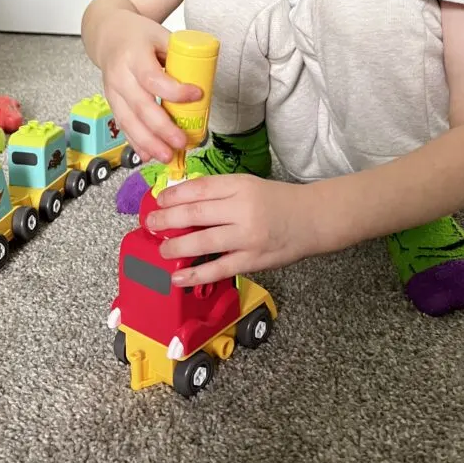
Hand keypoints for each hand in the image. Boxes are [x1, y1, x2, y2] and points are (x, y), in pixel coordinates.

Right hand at [97, 12, 200, 163]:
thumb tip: (203, 79)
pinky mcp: (112, 103)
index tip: (197, 94)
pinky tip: (148, 155)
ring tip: (167, 156)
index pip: (153, 78)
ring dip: (149, 142)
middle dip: (162, 128)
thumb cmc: (138, 35)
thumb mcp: (160, 35)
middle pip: (140, 106)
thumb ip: (180, 55)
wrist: (108, 34)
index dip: (175, 90)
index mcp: (134, 56)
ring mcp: (113, 92)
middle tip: (181, 141)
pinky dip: (136, 143)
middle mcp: (120, 75)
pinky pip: (124, 126)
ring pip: (129, 121)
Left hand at [146, 175, 317, 284]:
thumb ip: (219, 192)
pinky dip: (196, 275)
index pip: (199, 189)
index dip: (174, 195)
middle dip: (168, 220)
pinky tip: (178, 277)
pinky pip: (218, 269)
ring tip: (162, 250)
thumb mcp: (249, 185)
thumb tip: (182, 199)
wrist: (312, 219)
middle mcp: (242, 209)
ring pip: (203, 241)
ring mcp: (247, 236)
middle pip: (196, 213)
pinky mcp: (252, 260)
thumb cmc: (277, 201)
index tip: (159, 201)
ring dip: (177, 247)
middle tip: (151, 224)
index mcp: (240, 186)